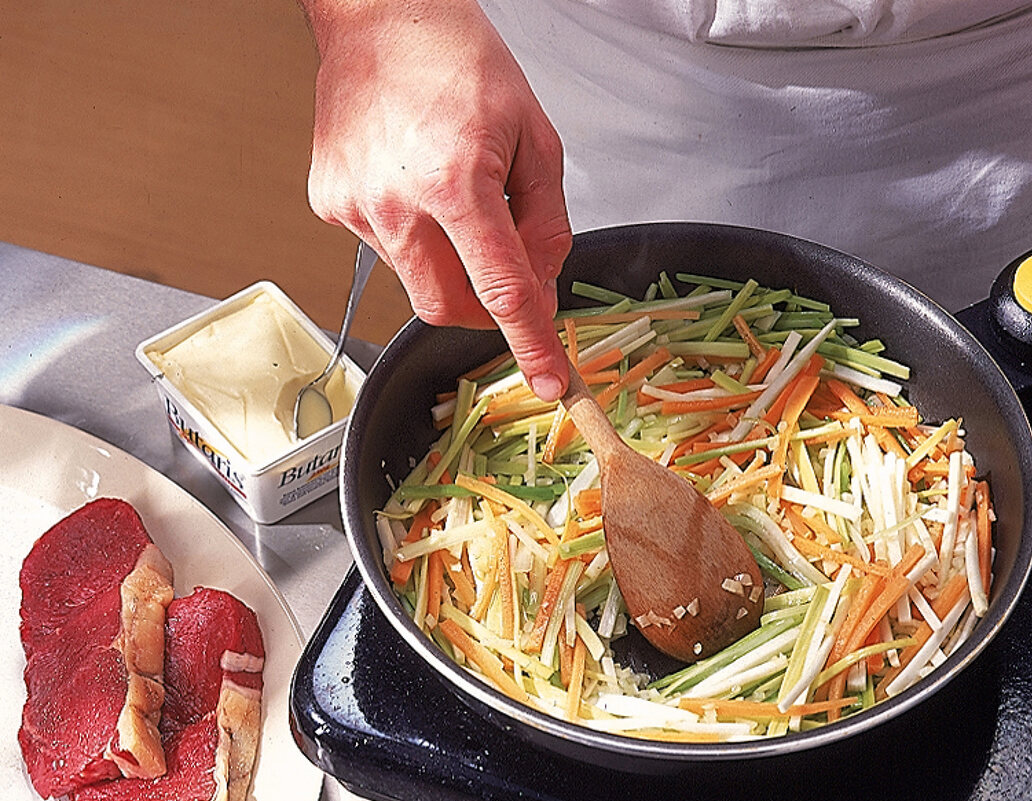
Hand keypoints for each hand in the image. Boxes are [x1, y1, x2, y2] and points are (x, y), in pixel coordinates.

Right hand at [300, 0, 572, 400]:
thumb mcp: (535, 136)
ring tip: (451, 196)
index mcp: (456, 182)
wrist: (380, 17)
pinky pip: (384, 249)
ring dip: (448, 264)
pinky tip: (413, 185)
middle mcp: (397, 202)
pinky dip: (413, 235)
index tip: (548, 380)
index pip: (502, 291)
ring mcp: (356, 207)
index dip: (529, 343)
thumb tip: (542, 283)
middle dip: (485, 311)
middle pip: (448, 308)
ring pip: (415, 280)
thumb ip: (546, 220)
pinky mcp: (331, 205)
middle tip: (505, 279)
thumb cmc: (459, 61)